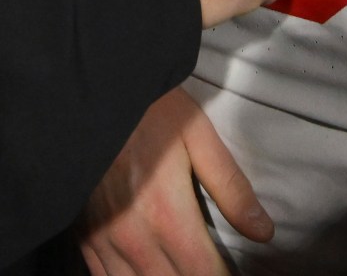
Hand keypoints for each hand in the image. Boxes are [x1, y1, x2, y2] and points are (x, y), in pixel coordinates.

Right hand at [80, 88, 272, 275]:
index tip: (235, 272)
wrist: (86, 89)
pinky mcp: (83, 235)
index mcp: (168, 213)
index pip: (206, 274)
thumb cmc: (145, 108)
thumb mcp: (196, 135)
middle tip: (209, 267)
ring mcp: (104, 240)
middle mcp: (134, 237)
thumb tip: (264, 231)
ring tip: (182, 268)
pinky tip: (145, 270)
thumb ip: (230, 186)